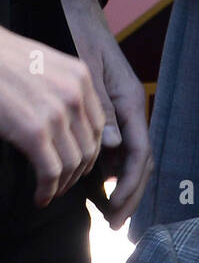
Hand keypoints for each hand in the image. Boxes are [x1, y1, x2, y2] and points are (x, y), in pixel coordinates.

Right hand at [0, 22, 104, 206]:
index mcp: (80, 76)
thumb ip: (64, 91)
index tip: (77, 165)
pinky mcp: (34, 131)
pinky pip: (51, 172)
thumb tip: (73, 127)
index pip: (98, 126)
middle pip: (89, 148)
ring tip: (50, 192)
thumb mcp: (42, 65)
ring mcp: (56, 113)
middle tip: (63, 184)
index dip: (90, 152)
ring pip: (73, 164)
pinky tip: (40, 197)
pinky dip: (48, 190)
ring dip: (63, 185)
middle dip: (77, 173)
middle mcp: (74, 93)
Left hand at [58, 0, 151, 228]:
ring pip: (131, 161)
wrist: (76, 11)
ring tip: (109, 216)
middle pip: (141, 165)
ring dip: (122, 190)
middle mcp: (132, 112)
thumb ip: (101, 108)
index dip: (129, 184)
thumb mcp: (86, 69)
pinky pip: (118, 151)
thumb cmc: (80, 34)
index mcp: (131, 102)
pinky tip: (98, 190)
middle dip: (131, 197)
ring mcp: (124, 114)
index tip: (114, 206)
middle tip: (116, 226)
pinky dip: (111, 174)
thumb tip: (113, 146)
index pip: (140, 154)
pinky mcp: (112, 114)